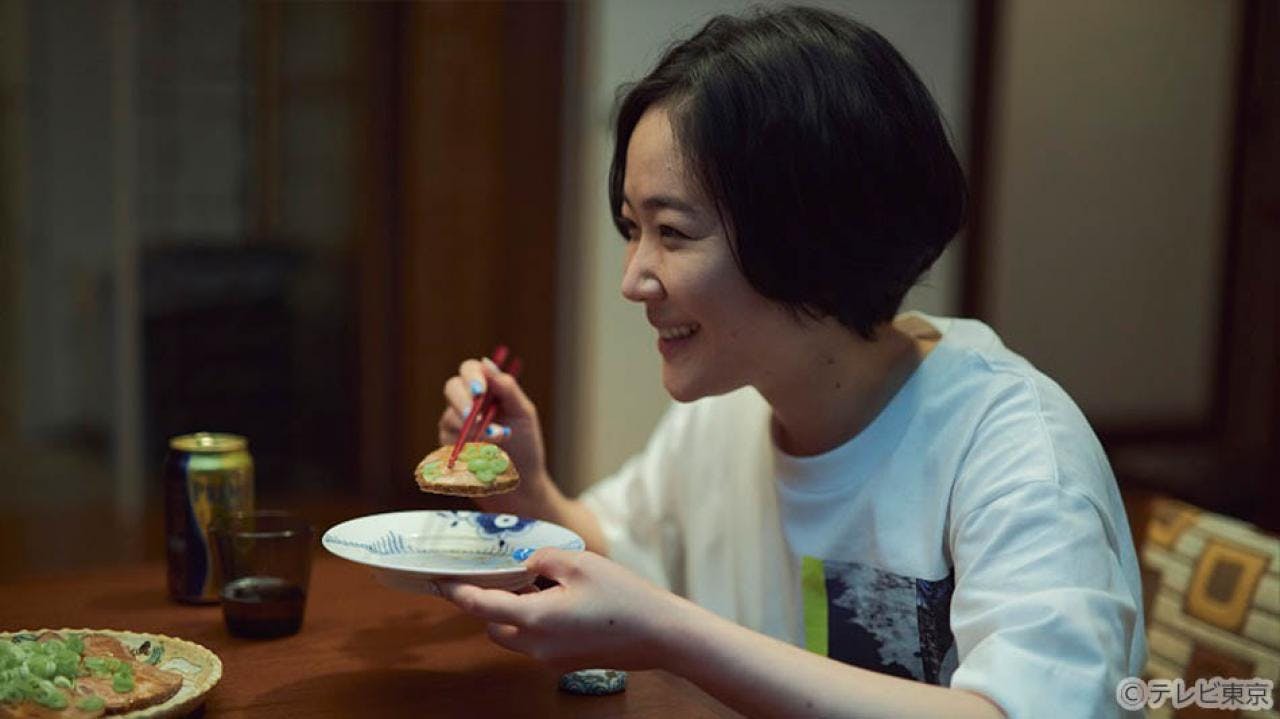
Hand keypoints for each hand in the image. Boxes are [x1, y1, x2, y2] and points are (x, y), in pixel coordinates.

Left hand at [437, 549, 687, 672]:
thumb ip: (542, 559)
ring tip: (539, 584)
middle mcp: (536, 646)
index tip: (442, 582)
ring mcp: (552, 658)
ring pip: (516, 636)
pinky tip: (560, 599)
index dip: (458, 592)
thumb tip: (526, 564)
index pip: (480, 606)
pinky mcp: (567, 661)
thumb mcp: (579, 562)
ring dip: (516, 613)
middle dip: (492, 604)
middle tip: (502, 576)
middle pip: (495, 627)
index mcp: (533, 619)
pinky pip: (538, 642)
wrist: (660, 634)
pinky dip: (537, 622)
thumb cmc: (623, 597)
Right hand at [438, 357, 550, 511]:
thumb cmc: (525, 445)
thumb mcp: (523, 414)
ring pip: (449, 416)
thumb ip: (507, 389)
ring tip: (498, 440)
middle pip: (452, 387)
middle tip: (473, 416)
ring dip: (472, 429)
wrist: (521, 483)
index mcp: (487, 389)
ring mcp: (455, 425)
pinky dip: (467, 447)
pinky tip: (483, 455)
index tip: (480, 391)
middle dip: (462, 400)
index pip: (470, 370)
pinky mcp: (448, 447)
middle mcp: (468, 402)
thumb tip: (487, 363)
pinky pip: (448, 442)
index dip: (471, 376)